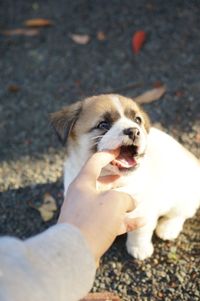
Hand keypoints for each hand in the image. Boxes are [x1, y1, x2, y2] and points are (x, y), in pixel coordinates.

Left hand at [58, 150, 143, 264]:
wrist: (74, 253)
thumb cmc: (93, 221)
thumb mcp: (114, 202)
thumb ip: (126, 198)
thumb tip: (130, 202)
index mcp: (83, 183)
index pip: (94, 162)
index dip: (108, 154)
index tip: (118, 150)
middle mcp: (81, 196)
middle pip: (99, 182)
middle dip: (113, 179)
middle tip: (124, 175)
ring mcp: (85, 213)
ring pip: (105, 202)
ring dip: (121, 201)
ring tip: (136, 200)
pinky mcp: (90, 229)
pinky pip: (109, 221)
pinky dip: (124, 220)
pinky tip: (141, 221)